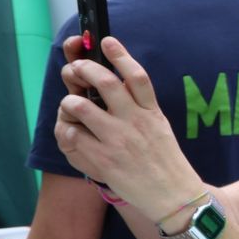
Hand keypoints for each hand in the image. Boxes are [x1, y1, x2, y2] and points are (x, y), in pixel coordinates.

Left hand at [55, 36, 203, 220]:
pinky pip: (71, 135)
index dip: (120, 54)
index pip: (137, 76)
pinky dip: (64, 130)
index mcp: (152, 113)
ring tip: (71, 104)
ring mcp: (117, 141)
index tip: (106, 41)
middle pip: (105, 82)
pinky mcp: (102, 160)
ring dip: (69, 101)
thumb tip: (114, 88)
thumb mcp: (161, 128)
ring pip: (80, 105)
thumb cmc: (165, 163)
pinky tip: (69, 132)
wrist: (174, 197)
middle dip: (84, 69)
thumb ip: (140, 108)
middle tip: (76, 68)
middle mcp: (135, 123)